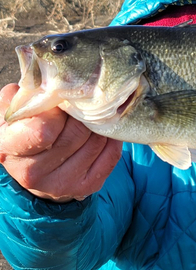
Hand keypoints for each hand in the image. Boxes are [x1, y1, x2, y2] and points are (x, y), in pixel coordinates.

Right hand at [0, 84, 122, 202]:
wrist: (33, 167)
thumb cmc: (24, 129)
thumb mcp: (16, 111)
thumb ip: (28, 96)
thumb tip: (50, 83)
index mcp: (10, 149)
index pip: (43, 130)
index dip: (57, 111)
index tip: (60, 103)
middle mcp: (34, 173)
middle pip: (77, 132)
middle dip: (82, 113)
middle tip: (80, 105)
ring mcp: (62, 184)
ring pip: (96, 140)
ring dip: (97, 124)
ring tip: (90, 116)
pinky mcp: (87, 186)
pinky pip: (111, 153)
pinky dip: (110, 137)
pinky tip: (101, 130)